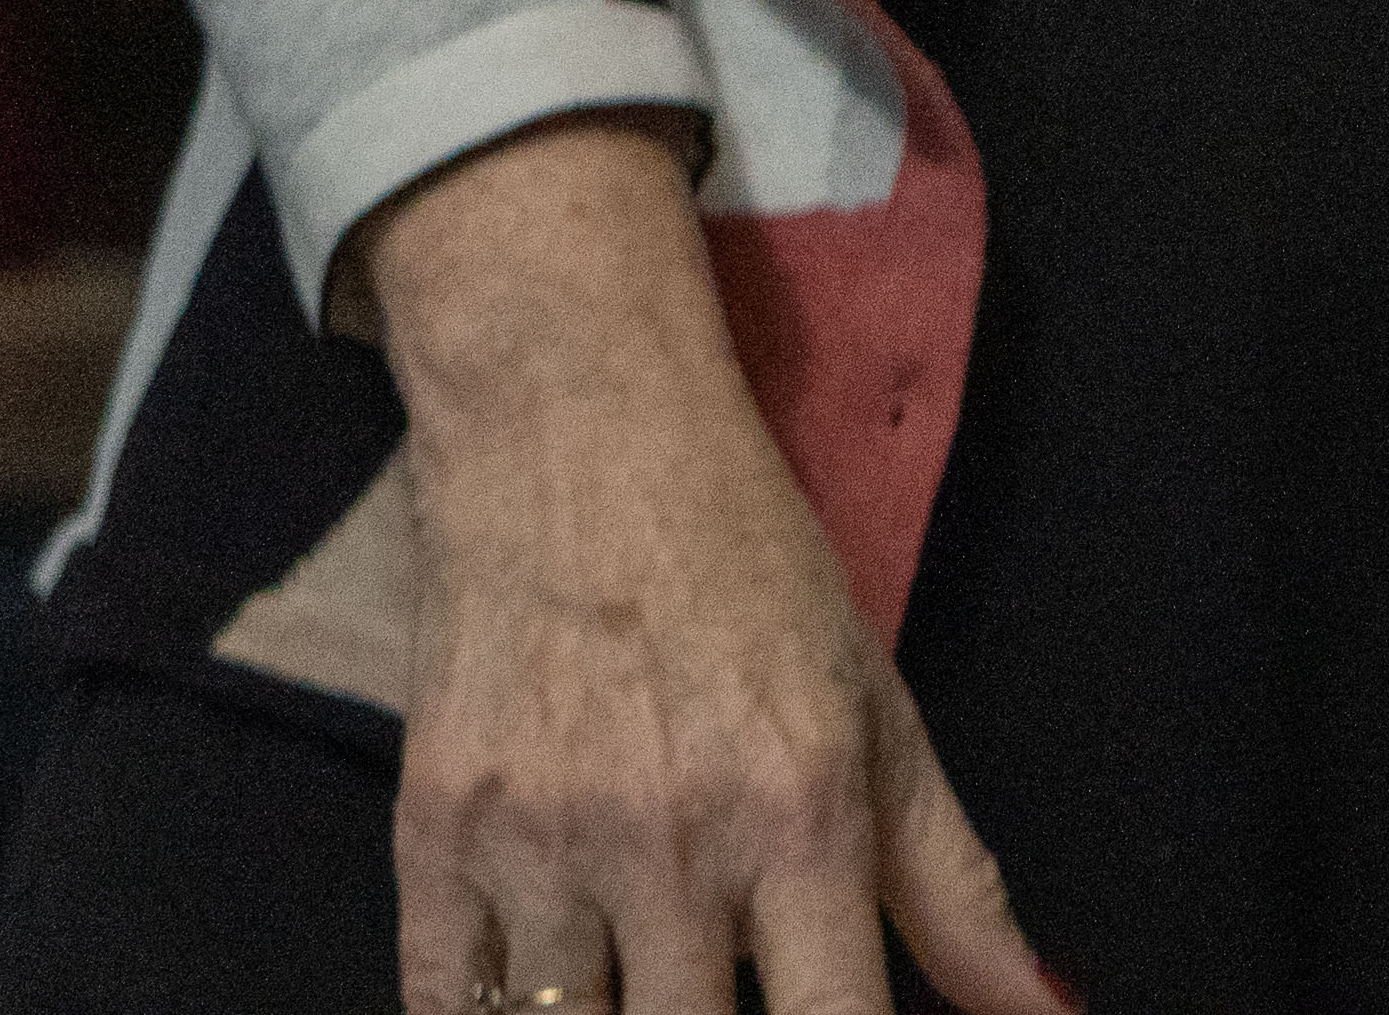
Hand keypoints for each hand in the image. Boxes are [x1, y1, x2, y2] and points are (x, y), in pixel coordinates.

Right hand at [353, 118, 1064, 1014]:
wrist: (576, 432)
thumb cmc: (749, 572)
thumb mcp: (878, 713)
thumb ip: (956, 888)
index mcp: (804, 813)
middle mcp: (673, 842)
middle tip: (722, 979)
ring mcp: (541, 844)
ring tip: (643, 964)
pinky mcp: (433, 835)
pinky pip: (445, 1005)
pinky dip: (488, 1009)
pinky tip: (541, 978)